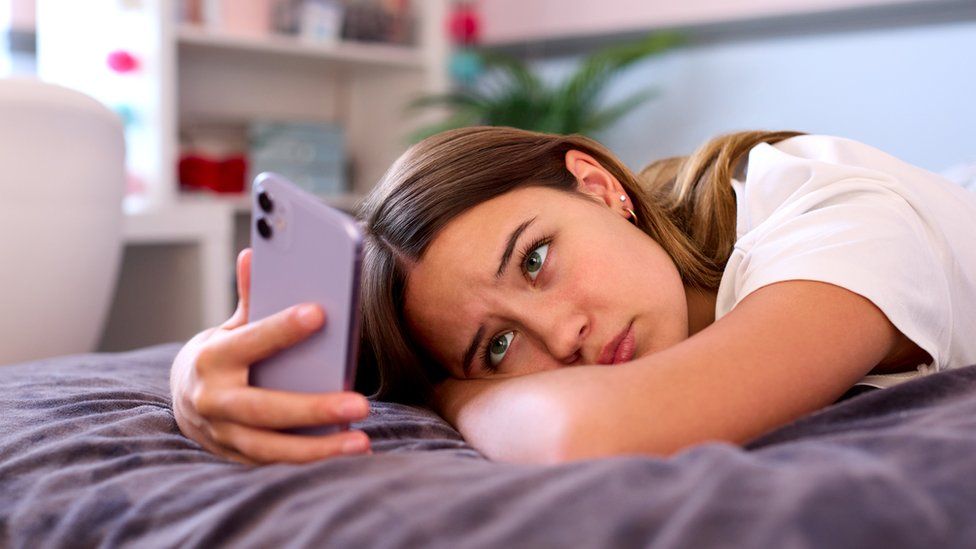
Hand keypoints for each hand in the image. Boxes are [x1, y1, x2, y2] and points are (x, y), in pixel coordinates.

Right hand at [170, 248, 370, 464]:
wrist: (184, 400)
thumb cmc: (221, 356)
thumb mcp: (230, 325)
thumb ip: (250, 297)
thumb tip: (254, 253)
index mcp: (212, 359)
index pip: (250, 342)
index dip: (282, 328)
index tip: (319, 313)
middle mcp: (213, 401)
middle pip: (265, 409)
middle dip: (313, 409)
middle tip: (360, 404)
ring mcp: (224, 435)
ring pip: (271, 448)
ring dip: (318, 448)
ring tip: (361, 441)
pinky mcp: (238, 458)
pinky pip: (276, 464)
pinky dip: (311, 462)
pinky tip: (347, 453)